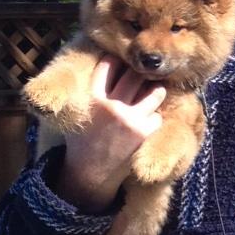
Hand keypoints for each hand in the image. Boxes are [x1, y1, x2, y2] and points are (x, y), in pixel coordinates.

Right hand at [56, 56, 165, 211]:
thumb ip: (86, 92)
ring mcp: (128, 119)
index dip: (117, 60)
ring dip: (156, 91)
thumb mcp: (77, 113)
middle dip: (140, 72)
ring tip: (157, 88)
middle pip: (134, 75)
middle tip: (145, 71)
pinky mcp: (142, 133)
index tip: (122, 59)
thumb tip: (99, 66)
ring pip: (153, 93)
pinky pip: (157, 116)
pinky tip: (148, 120)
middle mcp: (110, 106)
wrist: (90, 175)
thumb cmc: (82, 142)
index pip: (108, 67)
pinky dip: (154, 118)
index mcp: (92, 99)